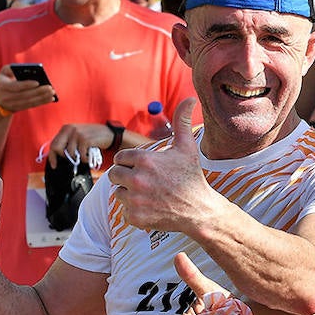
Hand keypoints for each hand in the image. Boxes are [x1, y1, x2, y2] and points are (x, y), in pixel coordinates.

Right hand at [0, 65, 55, 115]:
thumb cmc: (4, 81)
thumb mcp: (3, 73)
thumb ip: (11, 68)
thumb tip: (24, 68)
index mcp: (2, 86)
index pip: (15, 86)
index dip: (26, 85)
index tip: (37, 82)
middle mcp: (7, 97)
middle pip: (25, 95)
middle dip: (38, 91)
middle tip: (50, 87)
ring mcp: (12, 104)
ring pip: (30, 101)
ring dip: (42, 97)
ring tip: (52, 93)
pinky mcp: (19, 108)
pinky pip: (32, 105)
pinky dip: (42, 102)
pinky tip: (50, 99)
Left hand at [46, 123, 116, 167]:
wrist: (111, 134)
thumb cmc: (94, 137)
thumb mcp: (78, 135)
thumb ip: (68, 141)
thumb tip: (58, 155)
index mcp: (66, 128)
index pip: (53, 144)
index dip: (52, 157)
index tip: (54, 165)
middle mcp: (70, 129)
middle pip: (57, 148)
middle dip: (64, 157)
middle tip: (73, 160)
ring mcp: (78, 134)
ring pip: (70, 153)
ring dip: (78, 158)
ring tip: (86, 156)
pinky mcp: (85, 139)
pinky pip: (80, 154)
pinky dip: (85, 159)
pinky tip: (90, 156)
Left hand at [106, 98, 218, 231]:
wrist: (200, 210)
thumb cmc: (192, 176)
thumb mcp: (187, 147)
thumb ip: (181, 121)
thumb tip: (190, 98)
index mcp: (144, 159)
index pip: (120, 158)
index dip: (132, 163)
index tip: (148, 169)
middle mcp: (137, 178)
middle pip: (114, 174)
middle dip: (127, 177)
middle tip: (148, 182)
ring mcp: (135, 199)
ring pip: (118, 192)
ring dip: (130, 194)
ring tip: (151, 195)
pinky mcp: (135, 216)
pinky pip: (124, 211)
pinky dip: (135, 211)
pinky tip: (151, 208)